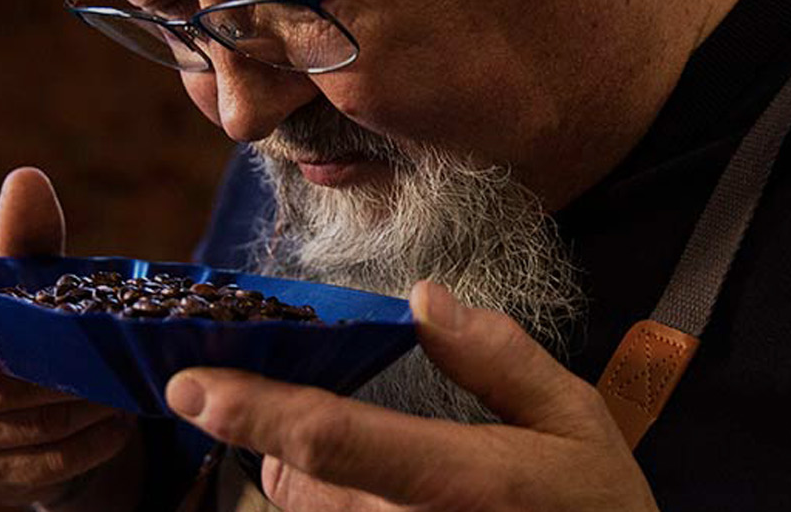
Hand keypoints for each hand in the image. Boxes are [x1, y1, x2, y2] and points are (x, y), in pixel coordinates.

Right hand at [0, 167, 141, 508]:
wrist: (21, 403)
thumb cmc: (12, 322)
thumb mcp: (21, 278)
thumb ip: (23, 235)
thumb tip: (27, 179)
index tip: (32, 329)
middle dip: (63, 371)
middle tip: (118, 356)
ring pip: (28, 428)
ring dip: (87, 407)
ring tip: (126, 382)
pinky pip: (46, 466)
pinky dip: (91, 443)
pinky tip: (118, 420)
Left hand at [165, 280, 658, 511]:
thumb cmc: (598, 510)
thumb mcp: (575, 422)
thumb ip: (498, 359)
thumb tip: (423, 299)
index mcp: (463, 482)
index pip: (334, 439)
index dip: (255, 410)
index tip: (191, 385)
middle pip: (293, 481)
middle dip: (276, 434)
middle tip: (297, 404)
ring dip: (303, 483)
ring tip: (358, 465)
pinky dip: (333, 511)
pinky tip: (374, 498)